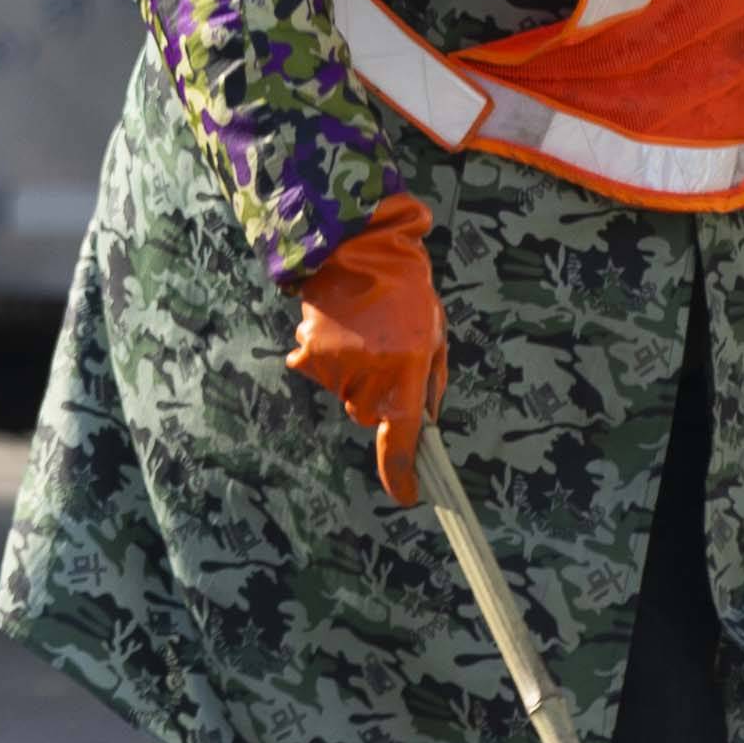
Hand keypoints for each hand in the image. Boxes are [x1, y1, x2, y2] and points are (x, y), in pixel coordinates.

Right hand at [284, 200, 448, 504]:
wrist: (357, 247)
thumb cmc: (406, 291)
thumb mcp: (434, 336)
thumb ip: (429, 383)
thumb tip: (424, 422)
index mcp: (406, 376)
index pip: (402, 443)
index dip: (402, 475)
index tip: (407, 495)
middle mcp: (369, 380)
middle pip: (368, 416)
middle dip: (377, 395)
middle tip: (384, 352)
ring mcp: (336, 370)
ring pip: (344, 395)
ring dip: (353, 374)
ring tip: (362, 332)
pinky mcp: (309, 356)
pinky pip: (320, 374)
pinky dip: (327, 358)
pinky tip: (338, 328)